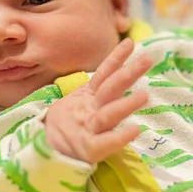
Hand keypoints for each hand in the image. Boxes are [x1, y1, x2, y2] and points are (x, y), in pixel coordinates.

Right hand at [44, 38, 151, 163]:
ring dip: (126, 104)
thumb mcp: (79, 101)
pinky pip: (105, 142)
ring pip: (108, 114)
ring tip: (146, 95)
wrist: (45, 147)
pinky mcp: (89, 149)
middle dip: (128, 73)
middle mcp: (89, 108)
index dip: (116, 58)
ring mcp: (89, 128)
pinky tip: (135, 130)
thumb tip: (118, 72)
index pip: (103, 73)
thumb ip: (98, 90)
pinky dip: (119, 136)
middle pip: (109, 88)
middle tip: (147, 60)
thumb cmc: (69, 123)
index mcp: (87, 95)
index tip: (130, 42)